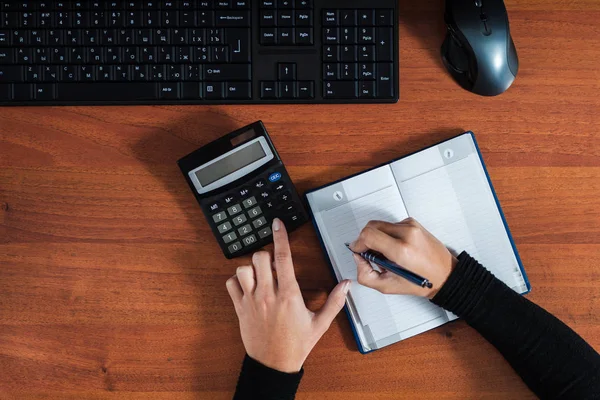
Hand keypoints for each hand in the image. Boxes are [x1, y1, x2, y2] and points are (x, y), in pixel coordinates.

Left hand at [226, 218, 350, 372]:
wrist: (274, 365)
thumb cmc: (296, 345)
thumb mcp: (320, 324)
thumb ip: (334, 302)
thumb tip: (346, 284)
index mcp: (289, 295)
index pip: (283, 258)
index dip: (280, 237)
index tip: (277, 224)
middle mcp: (268, 295)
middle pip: (260, 258)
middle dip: (266, 254)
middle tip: (272, 262)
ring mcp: (251, 301)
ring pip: (243, 269)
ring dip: (251, 267)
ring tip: (259, 275)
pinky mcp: (240, 309)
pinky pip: (231, 285)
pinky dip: (236, 281)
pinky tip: (247, 285)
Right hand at [350, 218, 456, 298]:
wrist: (445, 274)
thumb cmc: (423, 281)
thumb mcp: (389, 287)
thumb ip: (366, 275)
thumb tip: (358, 258)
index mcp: (402, 250)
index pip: (369, 235)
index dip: (358, 243)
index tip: (357, 250)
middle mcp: (407, 234)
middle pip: (371, 226)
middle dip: (365, 239)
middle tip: (369, 254)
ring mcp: (411, 226)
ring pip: (380, 225)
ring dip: (376, 237)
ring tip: (385, 253)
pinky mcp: (412, 223)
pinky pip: (390, 225)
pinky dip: (387, 235)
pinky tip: (394, 247)